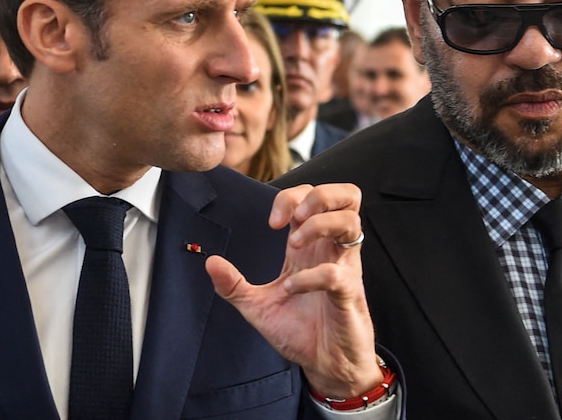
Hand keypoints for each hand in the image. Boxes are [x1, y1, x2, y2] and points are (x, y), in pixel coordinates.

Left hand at [205, 183, 383, 397]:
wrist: (324, 365)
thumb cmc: (301, 332)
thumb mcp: (258, 306)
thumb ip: (234, 285)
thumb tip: (209, 262)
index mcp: (312, 247)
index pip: (314, 197)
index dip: (292, 197)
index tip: (271, 222)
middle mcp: (331, 251)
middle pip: (347, 195)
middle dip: (317, 196)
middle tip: (293, 220)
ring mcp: (344, 269)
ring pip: (351, 221)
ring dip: (319, 225)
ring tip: (296, 245)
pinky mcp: (348, 293)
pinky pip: (336, 272)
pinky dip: (310, 276)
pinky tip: (292, 288)